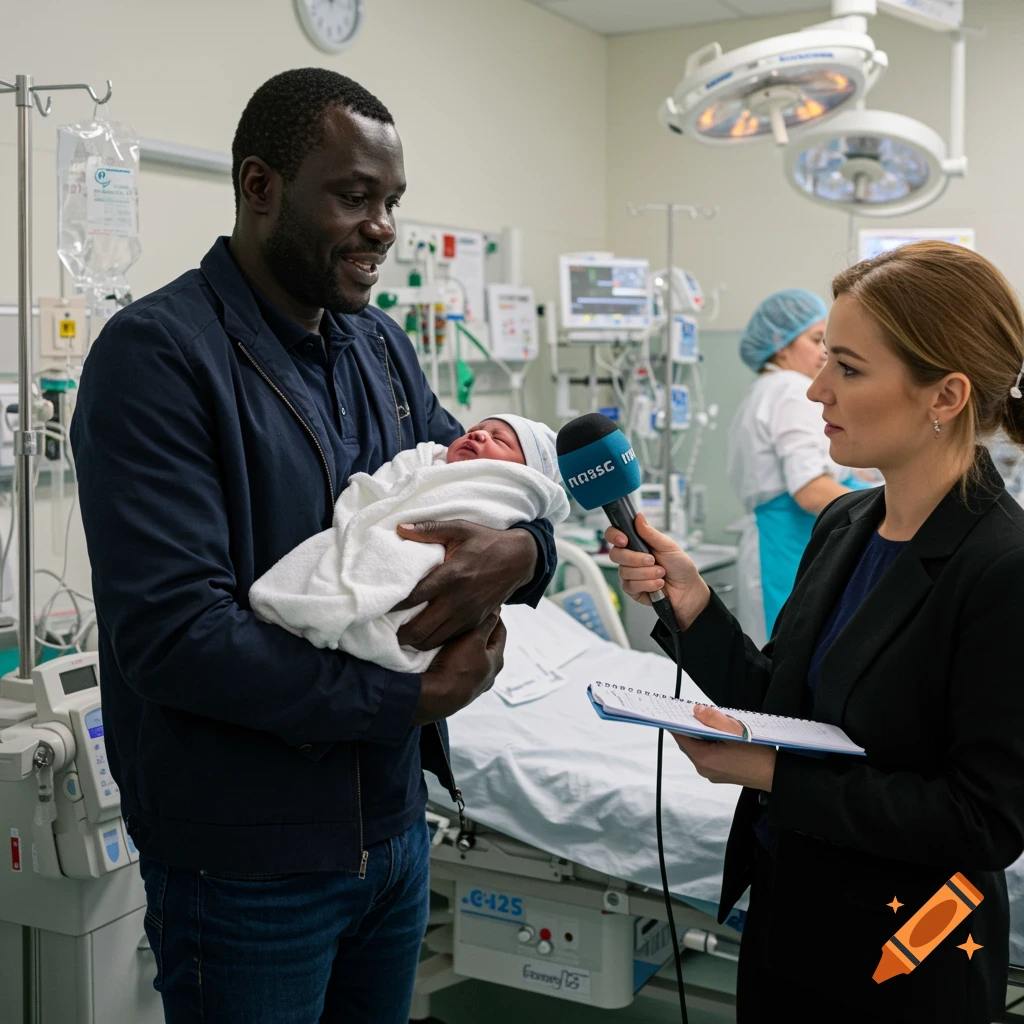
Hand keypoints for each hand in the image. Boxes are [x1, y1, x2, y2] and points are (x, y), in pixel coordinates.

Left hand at [393, 520, 536, 649]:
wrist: (519, 559)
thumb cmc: (486, 541)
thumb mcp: (459, 529)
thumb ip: (429, 530)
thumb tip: (400, 528)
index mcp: (450, 575)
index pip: (413, 597)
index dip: (392, 606)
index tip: (376, 606)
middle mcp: (458, 600)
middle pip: (420, 628)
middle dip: (400, 633)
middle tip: (384, 628)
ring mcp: (467, 614)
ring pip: (433, 639)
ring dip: (414, 640)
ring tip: (399, 635)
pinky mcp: (474, 622)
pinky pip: (448, 638)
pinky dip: (432, 641)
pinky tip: (421, 634)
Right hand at [412, 611, 506, 725]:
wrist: (436, 697)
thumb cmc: (457, 667)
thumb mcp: (474, 640)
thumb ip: (486, 624)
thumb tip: (497, 610)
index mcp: (497, 661)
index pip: (500, 632)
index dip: (494, 617)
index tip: (485, 605)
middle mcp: (489, 675)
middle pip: (487, 646)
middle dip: (480, 631)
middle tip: (468, 617)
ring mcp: (475, 685)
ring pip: (473, 658)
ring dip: (467, 646)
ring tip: (455, 634)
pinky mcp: (459, 691)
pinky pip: (461, 669)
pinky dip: (457, 659)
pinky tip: (446, 654)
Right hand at [605, 513, 710, 629]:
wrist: (687, 588)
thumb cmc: (679, 565)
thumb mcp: (668, 546)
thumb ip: (651, 533)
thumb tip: (638, 517)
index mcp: (636, 543)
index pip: (614, 535)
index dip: (614, 536)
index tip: (624, 540)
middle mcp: (629, 558)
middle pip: (615, 554)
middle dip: (635, 558)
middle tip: (652, 560)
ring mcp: (629, 574)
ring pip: (625, 571)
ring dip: (647, 573)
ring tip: (661, 573)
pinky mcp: (631, 589)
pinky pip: (631, 585)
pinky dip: (648, 584)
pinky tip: (658, 584)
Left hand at [674, 706, 776, 789]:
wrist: (776, 775)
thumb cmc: (758, 754)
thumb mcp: (734, 730)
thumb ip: (712, 719)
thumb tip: (696, 710)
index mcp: (704, 758)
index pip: (681, 737)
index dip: (677, 722)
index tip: (675, 711)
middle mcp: (704, 769)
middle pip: (688, 744)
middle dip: (691, 728)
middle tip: (697, 713)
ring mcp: (712, 774)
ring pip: (698, 750)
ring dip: (701, 736)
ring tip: (712, 724)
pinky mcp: (720, 775)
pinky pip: (708, 756)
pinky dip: (709, 745)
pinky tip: (720, 737)